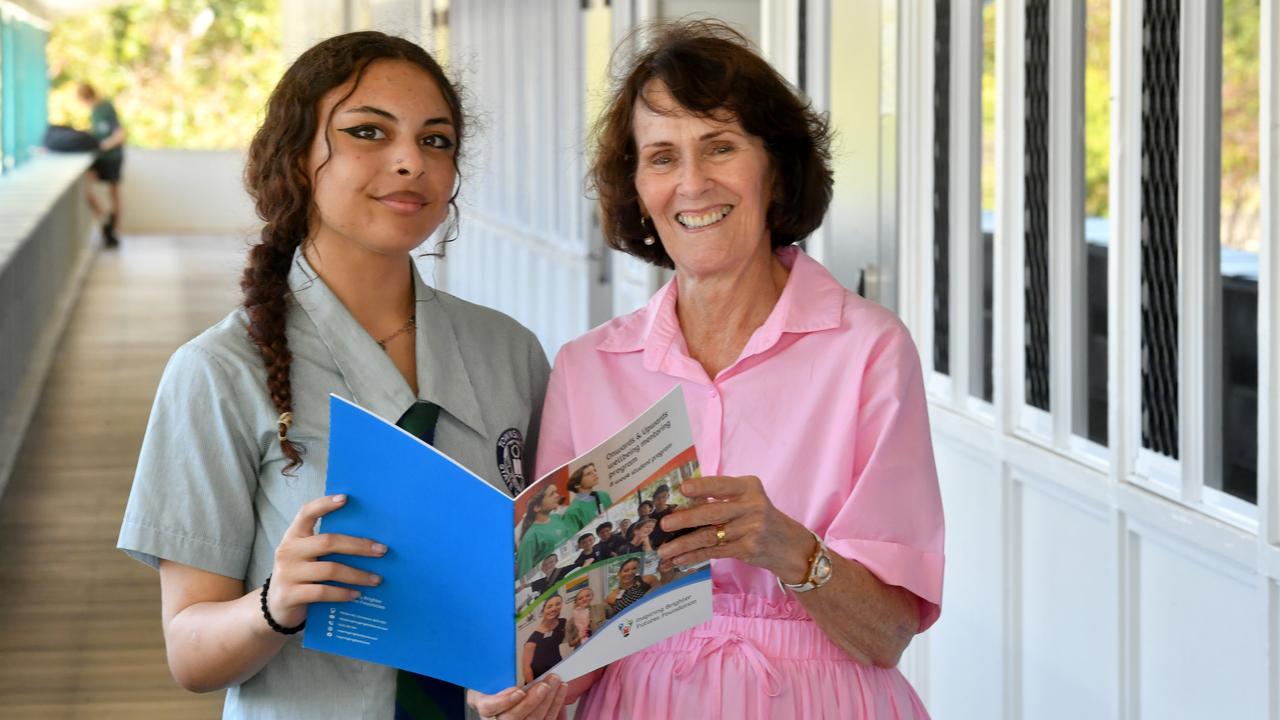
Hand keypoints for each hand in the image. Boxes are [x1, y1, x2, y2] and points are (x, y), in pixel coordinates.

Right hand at [265, 494, 386, 627]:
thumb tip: (368, 543)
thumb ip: (326, 547)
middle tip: (381, 550)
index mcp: (294, 536)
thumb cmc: (300, 576)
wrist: (275, 607)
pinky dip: (343, 593)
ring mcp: (287, 573)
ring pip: (330, 569)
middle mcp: (288, 551)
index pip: (306, 513)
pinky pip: (323, 592)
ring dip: (357, 574)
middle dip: (359, 546)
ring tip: (376, 579)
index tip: (345, 498)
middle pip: (328, 542)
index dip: (324, 504)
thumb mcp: (307, 557)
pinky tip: (357, 594)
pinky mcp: (290, 595)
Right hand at [467, 676, 566, 719]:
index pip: (489, 708)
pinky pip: (545, 719)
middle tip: (544, 685)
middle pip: (513, 717)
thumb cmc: (491, 684)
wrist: (497, 695)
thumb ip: (494, 671)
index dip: (504, 701)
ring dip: (547, 701)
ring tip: (555, 682)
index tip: (518, 691)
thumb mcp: (487, 675)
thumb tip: (506, 658)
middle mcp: (497, 719)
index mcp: (484, 706)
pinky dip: (555, 704)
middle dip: (531, 701)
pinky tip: (560, 689)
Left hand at [658, 476, 813, 582]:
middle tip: (664, 524)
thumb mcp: (749, 499)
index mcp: (749, 487)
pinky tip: (679, 559)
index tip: (683, 489)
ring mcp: (750, 530)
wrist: (790, 546)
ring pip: (710, 536)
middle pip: (713, 512)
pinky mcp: (747, 550)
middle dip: (686, 519)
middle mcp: (752, 507)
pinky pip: (714, 552)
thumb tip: (683, 502)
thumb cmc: (760, 517)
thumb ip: (723, 497)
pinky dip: (694, 556)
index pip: (722, 485)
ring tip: (664, 550)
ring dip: (684, 544)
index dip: (702, 487)